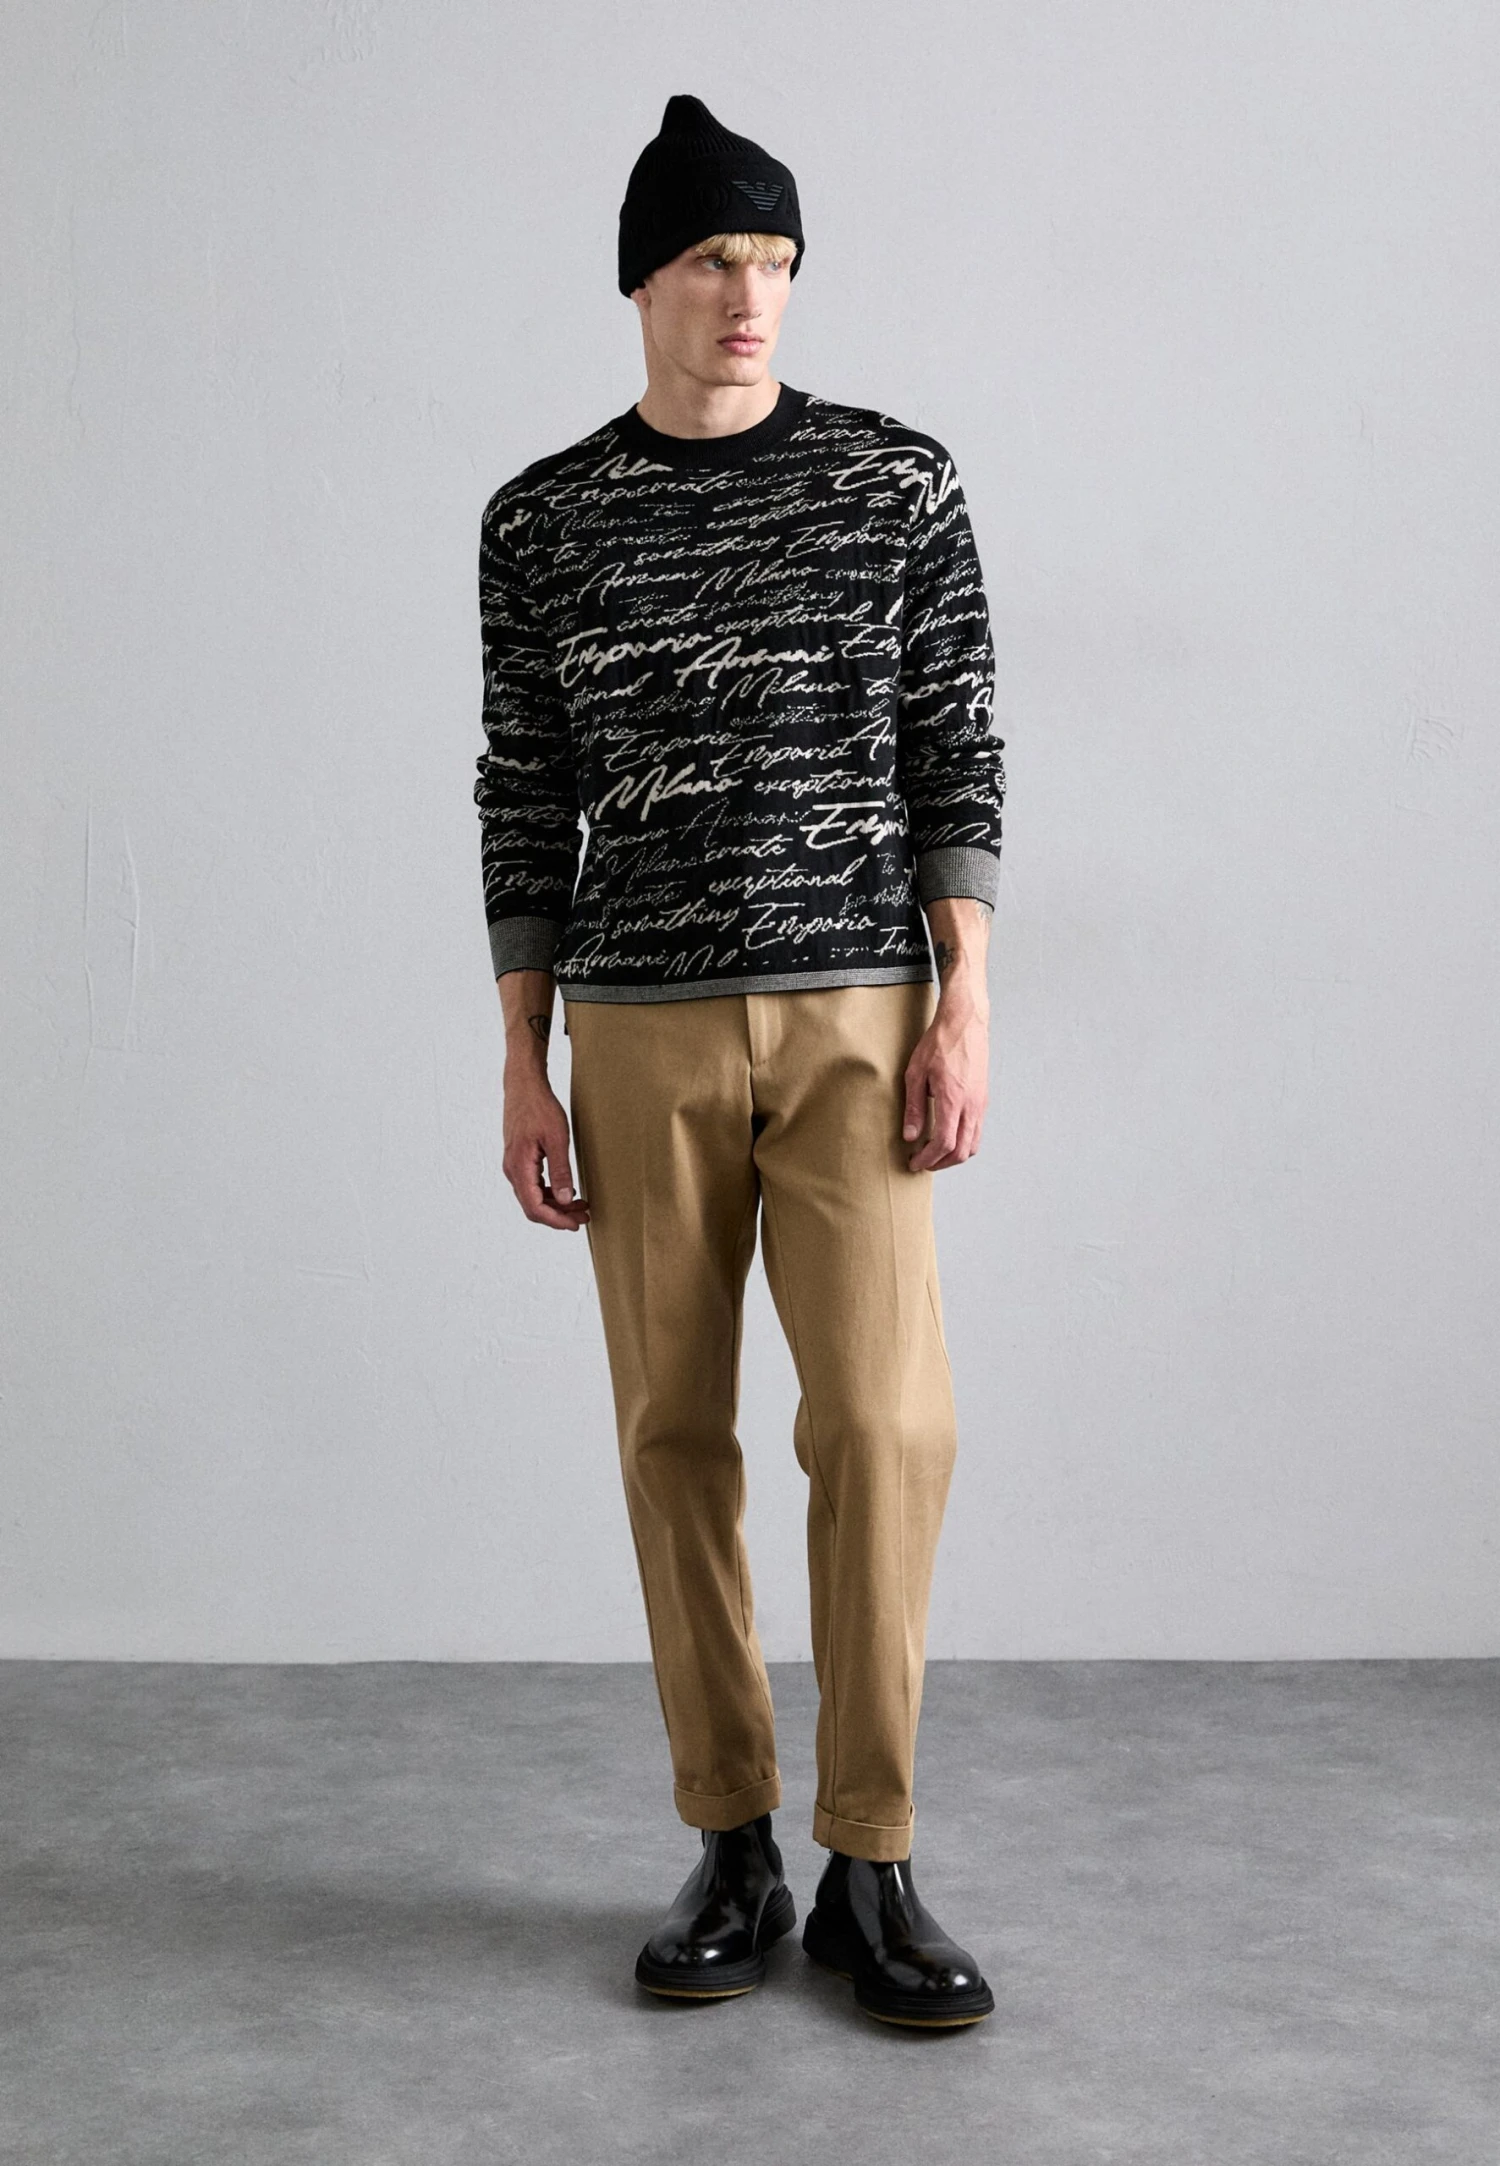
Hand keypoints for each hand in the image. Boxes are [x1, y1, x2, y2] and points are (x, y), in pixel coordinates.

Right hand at [502, 1063, 590, 1228]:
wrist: (524, 1085)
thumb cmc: (540, 1107)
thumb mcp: (556, 1138)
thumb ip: (561, 1171)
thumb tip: (565, 1199)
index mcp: (519, 1167)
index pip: (535, 1208)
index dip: (556, 1220)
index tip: (576, 1224)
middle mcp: (512, 1170)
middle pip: (533, 1206)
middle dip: (559, 1215)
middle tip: (584, 1216)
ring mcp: (514, 1165)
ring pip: (533, 1197)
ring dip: (556, 1204)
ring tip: (580, 1205)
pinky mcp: (519, 1158)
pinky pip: (532, 1185)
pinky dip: (549, 1192)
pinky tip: (567, 1190)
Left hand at [901, 980, 989, 1171]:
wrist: (964, 1022)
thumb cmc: (938, 1044)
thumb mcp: (916, 1073)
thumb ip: (914, 1107)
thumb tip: (910, 1136)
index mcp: (953, 1100)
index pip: (944, 1144)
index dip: (928, 1159)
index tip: (914, 1162)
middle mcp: (972, 1106)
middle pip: (962, 1152)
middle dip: (941, 1163)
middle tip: (922, 1162)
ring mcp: (981, 1103)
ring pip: (973, 1145)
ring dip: (954, 1156)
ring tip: (934, 1153)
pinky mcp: (983, 1099)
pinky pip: (977, 1131)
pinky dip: (963, 1143)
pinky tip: (948, 1136)